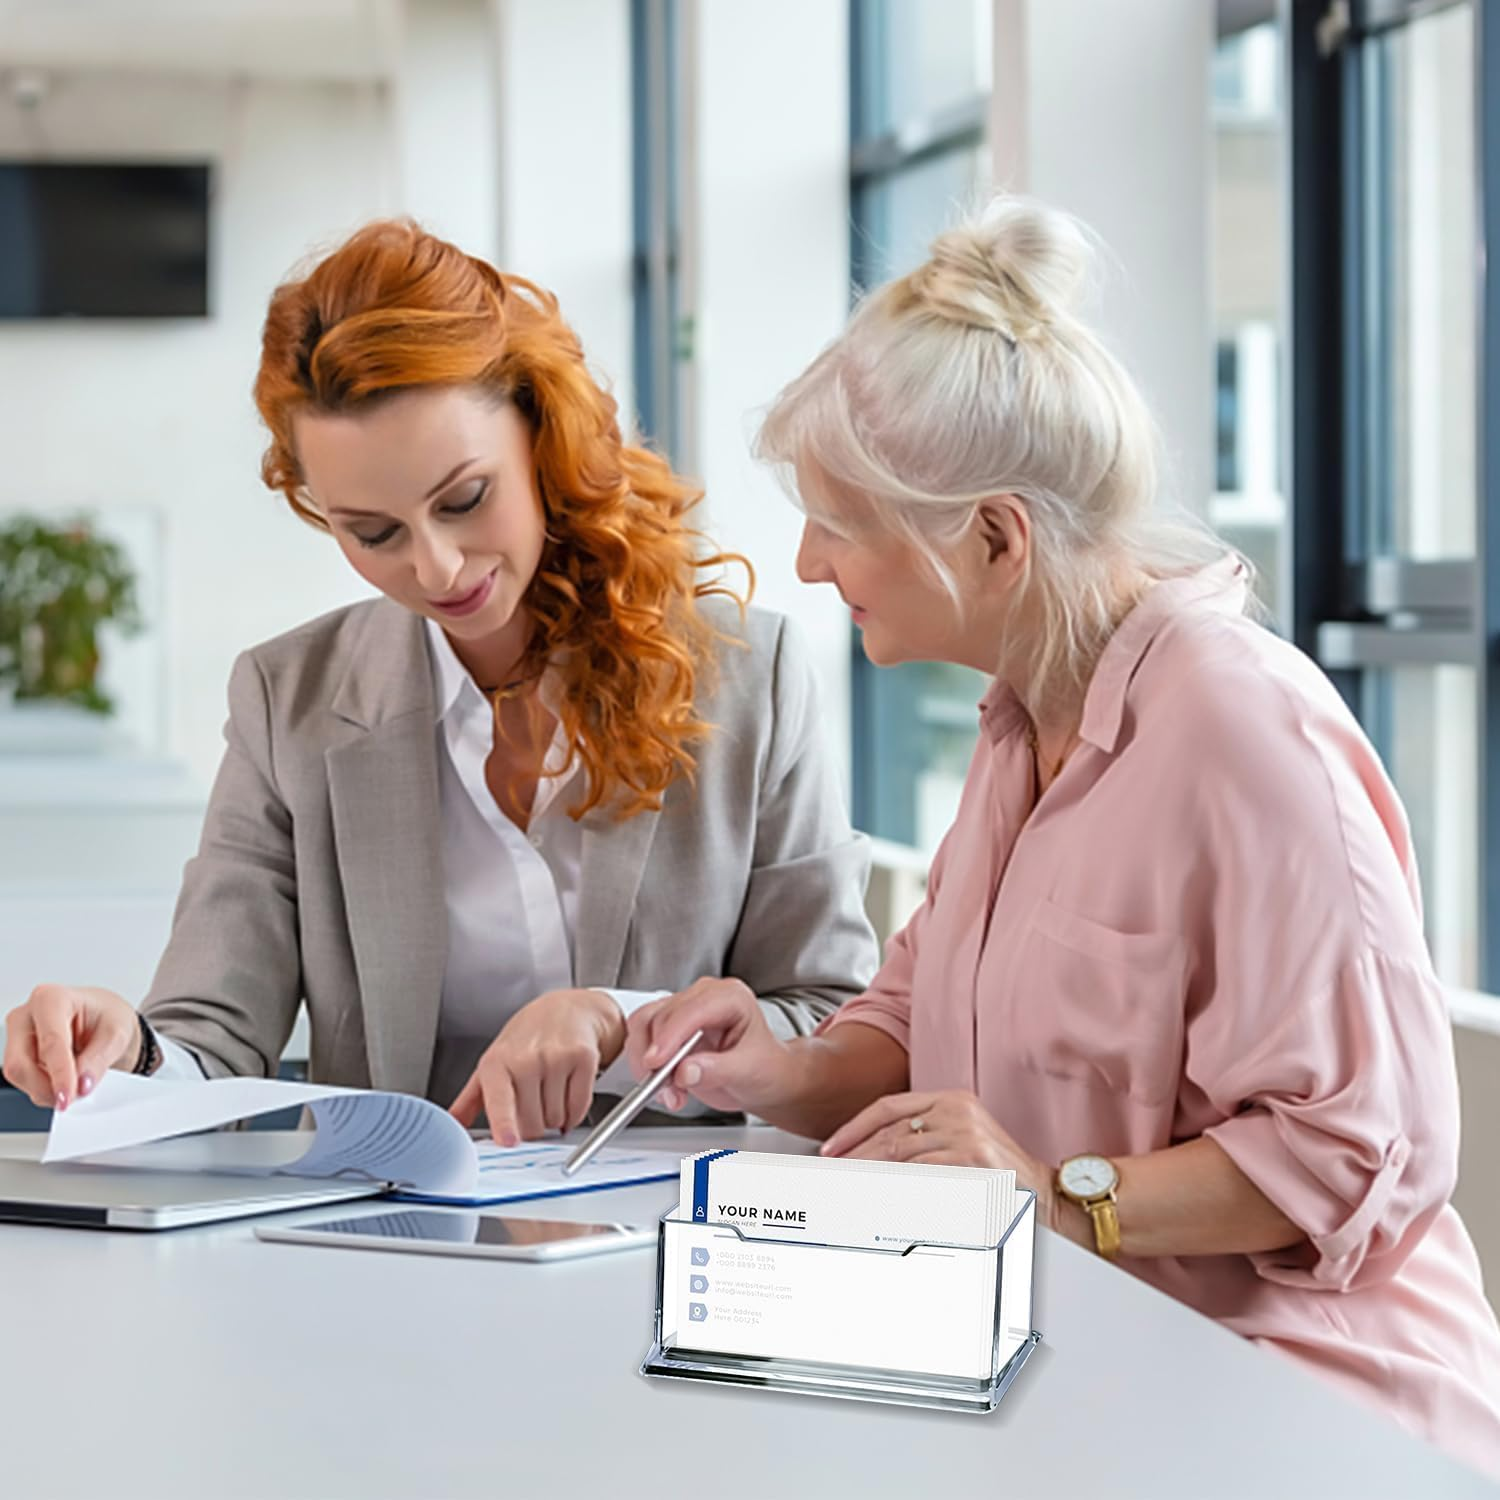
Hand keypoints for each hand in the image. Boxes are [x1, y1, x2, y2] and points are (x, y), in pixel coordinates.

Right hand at [2, 985, 139, 1109]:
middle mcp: (27, 1015)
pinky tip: (64, 1083)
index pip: (51, 1042)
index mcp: (52, 998)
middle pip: (20, 1062)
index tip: (69, 1096)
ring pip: (19, 1075)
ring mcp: (18, 1036)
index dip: (60, 1073)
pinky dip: (44, 1089)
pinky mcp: (18, 1054)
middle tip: (71, 1098)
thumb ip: (99, 1059)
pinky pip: (24, 1080)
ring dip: (45, 1090)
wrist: (102, 1019)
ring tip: (74, 1088)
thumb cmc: (107, 1016)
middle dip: (45, 1087)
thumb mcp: (117, 1034)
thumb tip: (81, 1085)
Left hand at [449, 988, 625, 1144]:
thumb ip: (471, 1100)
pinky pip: (579, 1108)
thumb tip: (452, 1127)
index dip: (505, 1123)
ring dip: (555, 1118)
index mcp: (497, 1063)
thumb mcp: (492, 1063)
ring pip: (556, 1119)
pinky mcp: (583, 1058)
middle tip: (533, 1103)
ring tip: (550, 1093)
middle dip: (533, 1126)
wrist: (564, 1010)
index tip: (508, 1141)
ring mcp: (556, 1057)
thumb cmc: (526, 1040)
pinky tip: (567, 1095)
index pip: (499, 1099)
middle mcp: (526, 1058)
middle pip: (532, 1124)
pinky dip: (574, 1112)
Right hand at [624, 977, 788, 1114]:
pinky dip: (645, 1068)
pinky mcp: (669, 1029)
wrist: (764, 1079)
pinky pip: (643, 1041)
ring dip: (646, 1063)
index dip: (668, 1036)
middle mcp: (703, 997)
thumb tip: (684, 1071)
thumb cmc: (765, 1068)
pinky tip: (666, 1089)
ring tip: (669, 1092)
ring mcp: (684, 1011)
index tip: (656, 1063)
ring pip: (644, 1025)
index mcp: (729, 997)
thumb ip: (717, 1070)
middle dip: (656, 1056)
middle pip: (660, 1015)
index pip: (690, 1009)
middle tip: (664, 1088)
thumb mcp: (748, 1071)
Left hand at [819, 1089, 1059, 1219]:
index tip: (831, 1149)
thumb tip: (871, 1158)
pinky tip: (879, 1195)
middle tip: (830, 1173)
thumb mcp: (957, 1143)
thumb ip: (919, 1142)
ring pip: (899, 1153)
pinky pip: (920, 1174)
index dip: (854, 1128)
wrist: (1044, 1193)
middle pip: (888, 1130)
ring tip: (847, 1187)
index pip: (888, 1106)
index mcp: (950, 1099)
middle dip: (853, 1154)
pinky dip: (895, 1186)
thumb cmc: (997, 1173)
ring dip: (868, 1173)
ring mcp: (964, 1132)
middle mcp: (955, 1109)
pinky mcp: (971, 1159)